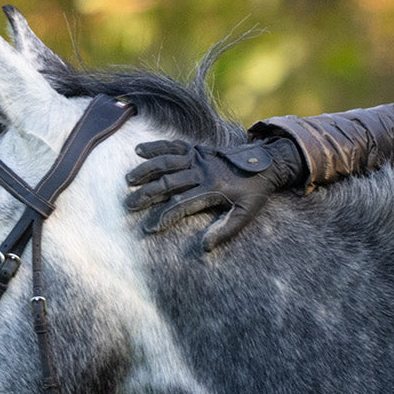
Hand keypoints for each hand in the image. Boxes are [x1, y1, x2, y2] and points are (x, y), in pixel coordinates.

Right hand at [124, 136, 306, 249]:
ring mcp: (199, 158)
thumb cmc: (253, 194)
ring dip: (146, 170)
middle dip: (147, 195)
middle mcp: (202, 171)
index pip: (182, 204)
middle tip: (129, 205)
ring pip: (167, 162)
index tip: (150, 228)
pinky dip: (156, 146)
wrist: (265, 164)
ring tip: (129, 180)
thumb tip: (204, 247)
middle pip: (169, 183)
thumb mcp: (245, 216)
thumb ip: (225, 231)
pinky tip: (139, 150)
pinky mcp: (197, 149)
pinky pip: (173, 145)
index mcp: (212, 189)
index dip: (164, 217)